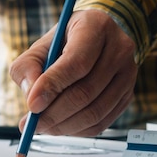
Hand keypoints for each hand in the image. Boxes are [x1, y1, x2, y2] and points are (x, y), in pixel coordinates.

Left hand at [9, 10, 137, 135]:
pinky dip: (77, 130)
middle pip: (86, 91)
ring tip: (43, 125)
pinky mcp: (128, 94)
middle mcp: (119, 48)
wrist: (97, 40)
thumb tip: (32, 97)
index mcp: (95, 26)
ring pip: (95, 111)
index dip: (53, 86)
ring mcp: (128, 73)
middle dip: (54, 113)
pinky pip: (102, 122)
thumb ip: (28, 66)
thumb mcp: (41, 45)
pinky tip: (61, 126)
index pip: (77, 62)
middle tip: (32, 124)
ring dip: (64, 126)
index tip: (32, 105)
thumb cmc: (66, 42)